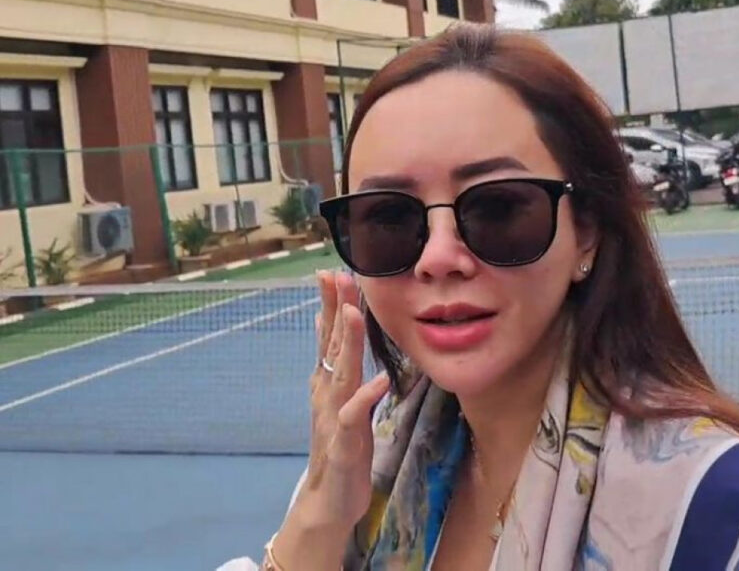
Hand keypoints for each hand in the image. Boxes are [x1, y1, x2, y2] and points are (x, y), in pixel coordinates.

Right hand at [273, 271, 388, 568]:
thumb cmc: (340, 446)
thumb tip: (332, 324)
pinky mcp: (344, 442)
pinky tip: (379, 381)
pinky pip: (354, 417)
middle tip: (336, 274)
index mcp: (330, 383)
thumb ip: (337, 363)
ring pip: (341, 373)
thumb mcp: (340, 399)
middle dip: (335, 309)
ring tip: (356, 313)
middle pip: (332, 345)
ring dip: (348, 343)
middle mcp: (328, 393)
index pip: (330, 336)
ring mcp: (334, 416)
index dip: (331, 304)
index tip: (332, 271)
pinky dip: (365, 398)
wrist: (329, 499)